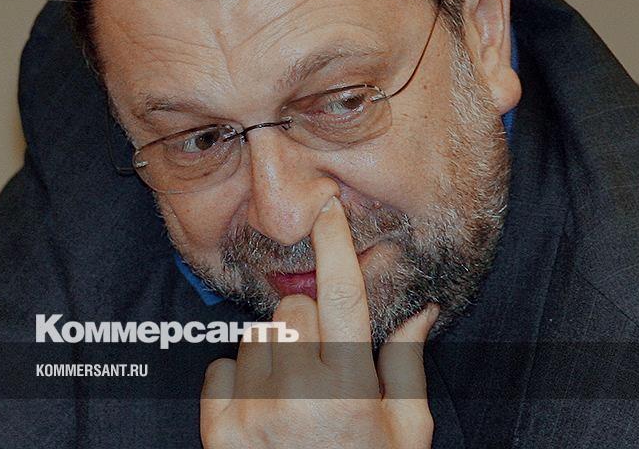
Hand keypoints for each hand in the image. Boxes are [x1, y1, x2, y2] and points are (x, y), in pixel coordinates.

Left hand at [200, 196, 439, 447]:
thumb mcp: (406, 429)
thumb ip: (406, 363)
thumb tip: (421, 310)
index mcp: (350, 391)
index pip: (341, 297)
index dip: (335, 247)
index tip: (327, 212)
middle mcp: (296, 397)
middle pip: (292, 307)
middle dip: (309, 322)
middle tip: (323, 362)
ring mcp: (252, 414)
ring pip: (256, 334)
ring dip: (275, 352)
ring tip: (294, 395)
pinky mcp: (218, 432)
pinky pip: (220, 367)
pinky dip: (239, 381)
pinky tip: (264, 411)